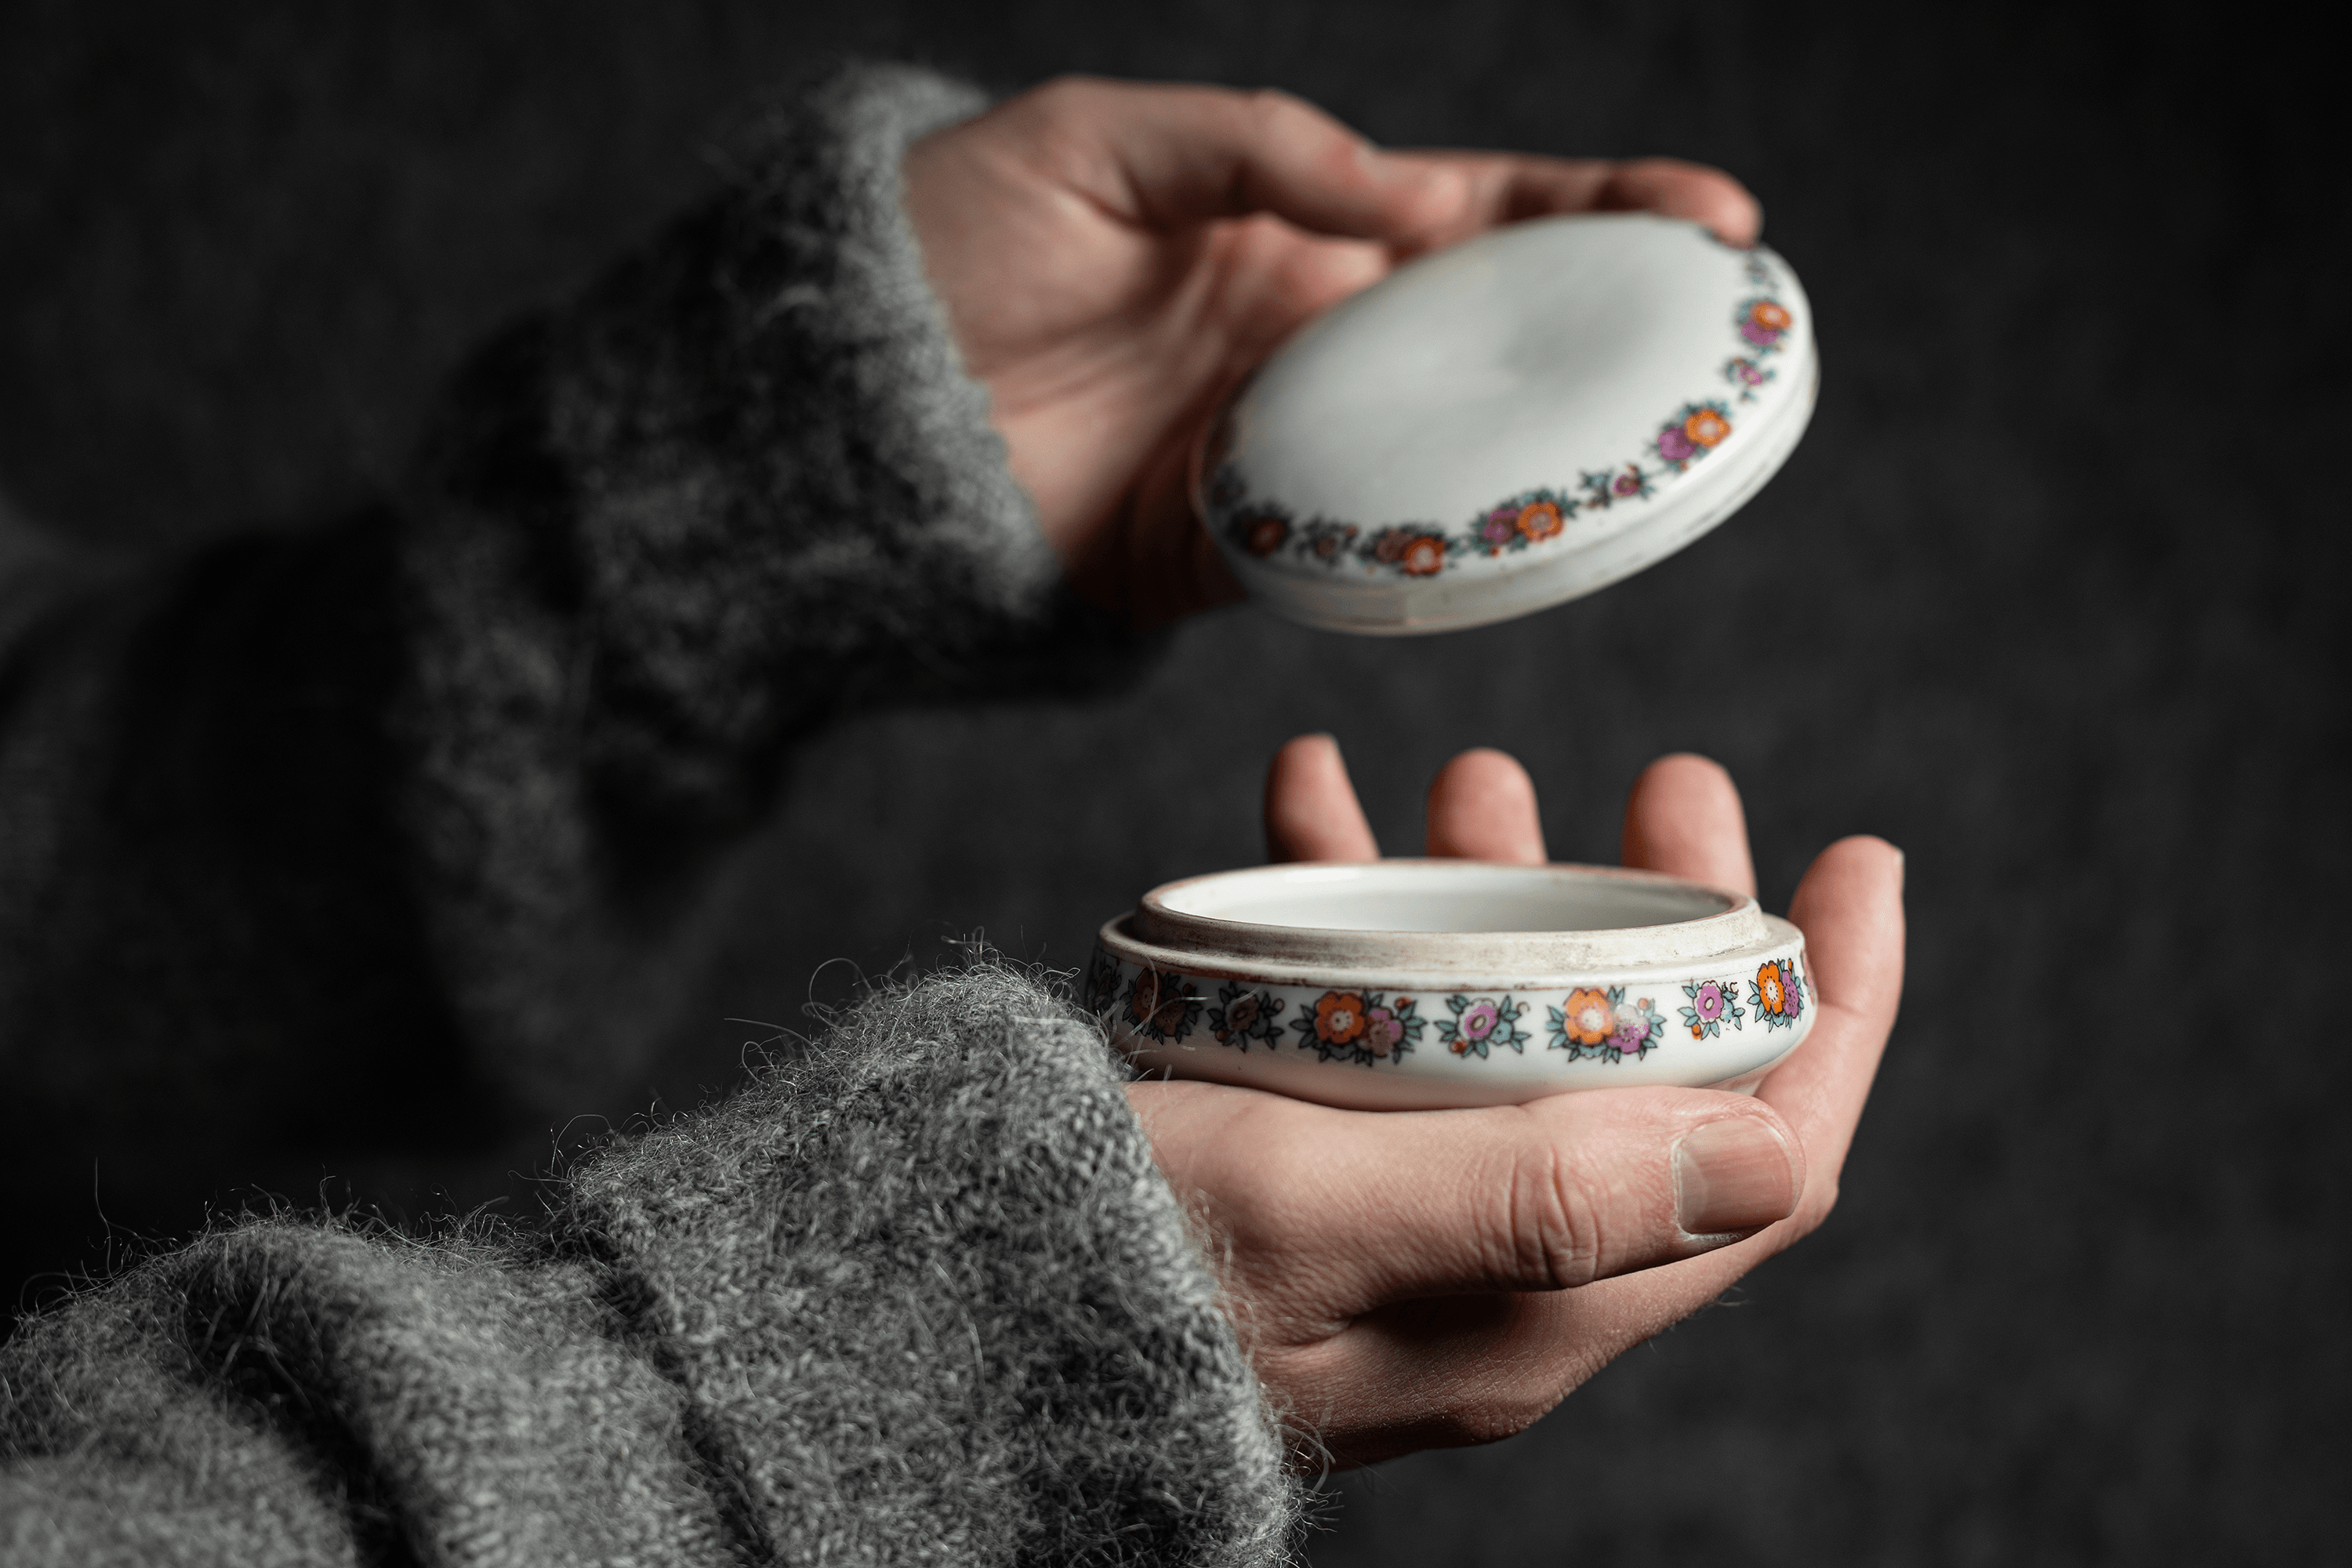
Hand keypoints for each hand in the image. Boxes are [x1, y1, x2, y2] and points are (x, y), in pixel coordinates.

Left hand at [903, 79, 1758, 625]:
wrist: (831, 410)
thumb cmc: (947, 244)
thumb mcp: (1097, 144)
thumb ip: (1256, 149)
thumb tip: (1410, 195)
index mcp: (1292, 228)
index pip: (1477, 212)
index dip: (1600, 208)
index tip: (1712, 212)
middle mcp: (1307, 345)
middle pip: (1496, 340)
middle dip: (1620, 335)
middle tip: (1735, 336)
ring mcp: (1278, 455)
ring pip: (1450, 460)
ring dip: (1555, 459)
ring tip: (1668, 450)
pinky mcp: (1228, 558)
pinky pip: (1357, 562)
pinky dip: (1437, 558)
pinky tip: (1521, 546)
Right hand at [1125, 737, 1903, 1465]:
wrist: (954, 1315)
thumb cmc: (1126, 1269)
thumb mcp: (1332, 1214)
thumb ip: (1546, 1195)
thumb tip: (1770, 1154)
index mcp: (1542, 1300)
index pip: (1761, 1161)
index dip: (1834, 1011)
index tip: (1856, 862)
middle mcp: (1494, 1263)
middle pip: (1645, 1071)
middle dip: (1671, 915)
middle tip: (1666, 782)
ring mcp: (1401, 1210)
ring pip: (1509, 1030)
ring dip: (1510, 895)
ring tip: (1471, 779)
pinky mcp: (1306, 1166)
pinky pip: (1369, 1023)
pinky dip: (1356, 910)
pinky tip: (1307, 810)